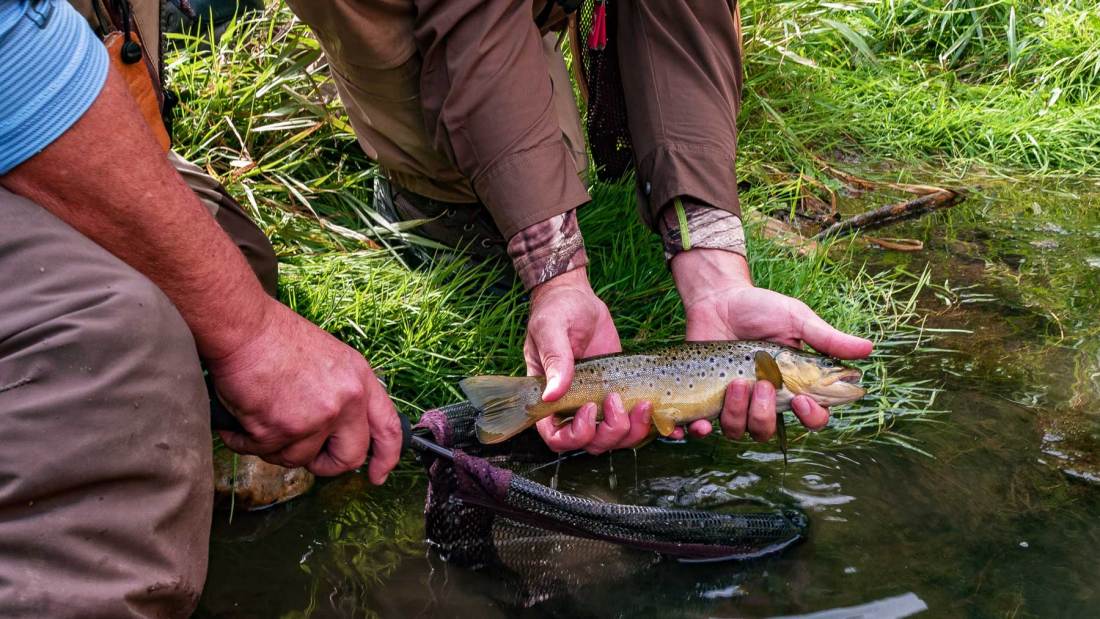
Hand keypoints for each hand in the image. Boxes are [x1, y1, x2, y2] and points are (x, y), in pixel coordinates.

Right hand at [208, 300, 401, 481]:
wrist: (244, 329)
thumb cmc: (277, 339)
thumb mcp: (331, 361)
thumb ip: (342, 395)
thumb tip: (339, 431)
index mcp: (360, 381)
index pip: (388, 428)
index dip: (386, 457)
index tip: (377, 475)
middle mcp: (345, 401)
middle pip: (349, 458)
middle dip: (326, 465)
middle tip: (308, 457)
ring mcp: (316, 417)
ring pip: (298, 459)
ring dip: (276, 447)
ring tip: (261, 418)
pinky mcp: (281, 429)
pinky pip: (262, 452)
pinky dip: (245, 441)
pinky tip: (240, 421)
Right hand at [524, 268, 650, 452]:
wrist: (579, 298)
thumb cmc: (556, 310)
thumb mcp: (551, 329)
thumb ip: (555, 360)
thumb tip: (552, 394)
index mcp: (550, 399)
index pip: (557, 437)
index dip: (574, 435)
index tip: (588, 408)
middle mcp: (574, 407)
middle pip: (592, 443)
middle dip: (610, 431)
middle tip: (617, 400)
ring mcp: (600, 402)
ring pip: (617, 437)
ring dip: (632, 430)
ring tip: (644, 404)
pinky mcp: (623, 392)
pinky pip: (635, 420)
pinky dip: (650, 424)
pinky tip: (659, 411)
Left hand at [672, 249, 872, 441]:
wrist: (717, 298)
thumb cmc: (760, 308)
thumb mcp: (796, 319)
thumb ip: (827, 338)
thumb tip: (869, 349)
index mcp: (792, 385)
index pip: (812, 417)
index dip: (811, 418)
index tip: (802, 400)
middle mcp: (764, 400)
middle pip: (770, 430)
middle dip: (765, 412)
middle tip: (760, 382)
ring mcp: (733, 402)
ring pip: (739, 431)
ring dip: (737, 413)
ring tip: (735, 383)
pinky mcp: (706, 398)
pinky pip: (704, 428)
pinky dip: (700, 431)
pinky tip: (699, 423)